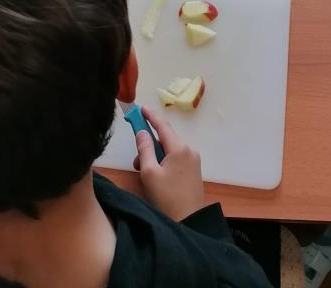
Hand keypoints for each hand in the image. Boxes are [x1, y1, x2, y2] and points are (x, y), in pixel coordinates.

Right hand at [133, 106, 204, 221]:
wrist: (189, 222)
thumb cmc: (167, 198)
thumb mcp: (149, 173)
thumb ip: (144, 149)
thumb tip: (142, 133)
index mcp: (179, 148)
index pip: (162, 125)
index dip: (150, 116)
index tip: (140, 107)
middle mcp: (189, 151)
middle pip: (165, 139)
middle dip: (149, 146)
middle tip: (136, 162)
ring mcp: (193, 161)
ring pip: (169, 150)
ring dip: (155, 157)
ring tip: (145, 175)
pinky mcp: (194, 172)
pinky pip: (176, 159)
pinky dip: (164, 163)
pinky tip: (156, 178)